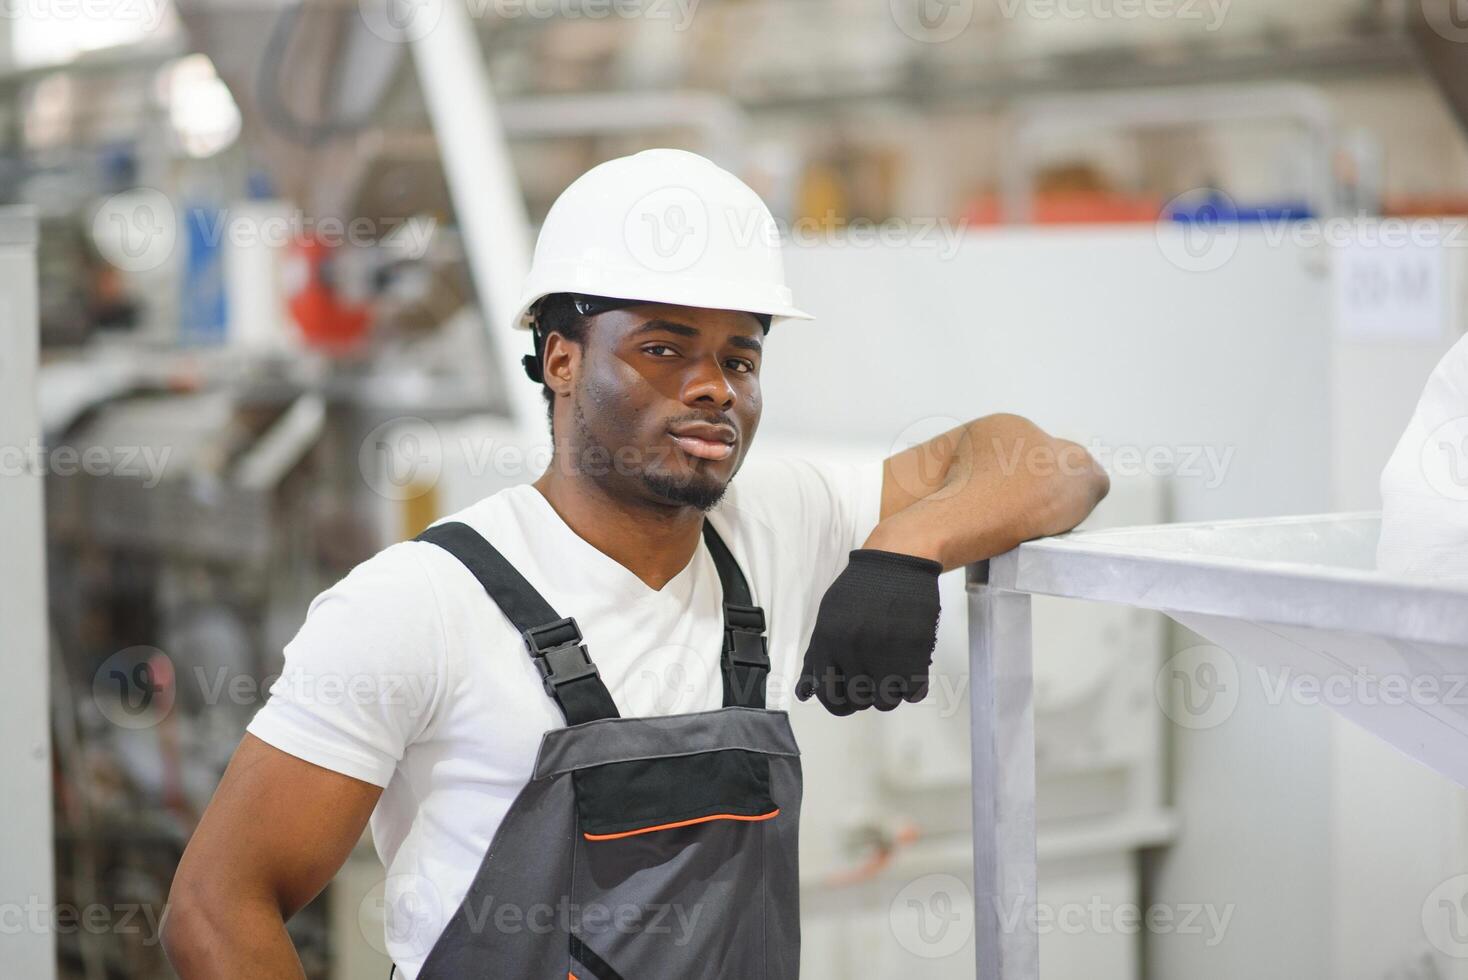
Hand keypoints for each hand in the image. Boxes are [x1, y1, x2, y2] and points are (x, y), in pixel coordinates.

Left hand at [795, 549, 941, 715]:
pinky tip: (909, 668)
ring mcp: (885, 652)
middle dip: (866, 695)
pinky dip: (913, 685)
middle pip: (859, 701)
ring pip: (887, 701)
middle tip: (874, 678)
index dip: (839, 702)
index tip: (848, 698)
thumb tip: (805, 691)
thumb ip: (817, 656)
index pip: (828, 695)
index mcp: (829, 642)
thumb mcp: (829, 618)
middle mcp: (854, 650)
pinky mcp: (915, 652)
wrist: (897, 561)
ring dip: (891, 691)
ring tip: (893, 670)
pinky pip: (914, 692)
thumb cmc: (863, 588)